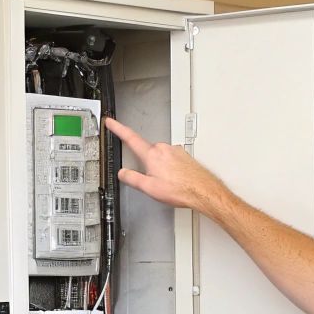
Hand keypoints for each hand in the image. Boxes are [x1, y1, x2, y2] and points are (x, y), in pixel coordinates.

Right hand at [101, 116, 231, 212]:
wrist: (202, 191)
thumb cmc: (180, 189)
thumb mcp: (149, 188)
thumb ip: (132, 178)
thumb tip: (123, 172)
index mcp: (152, 154)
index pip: (130, 138)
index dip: (118, 129)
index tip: (111, 122)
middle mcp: (163, 148)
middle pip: (146, 151)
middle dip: (146, 164)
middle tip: (151, 180)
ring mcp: (175, 150)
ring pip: (159, 156)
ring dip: (159, 167)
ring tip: (167, 183)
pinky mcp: (183, 155)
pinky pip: (170, 159)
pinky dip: (169, 168)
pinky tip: (174, 180)